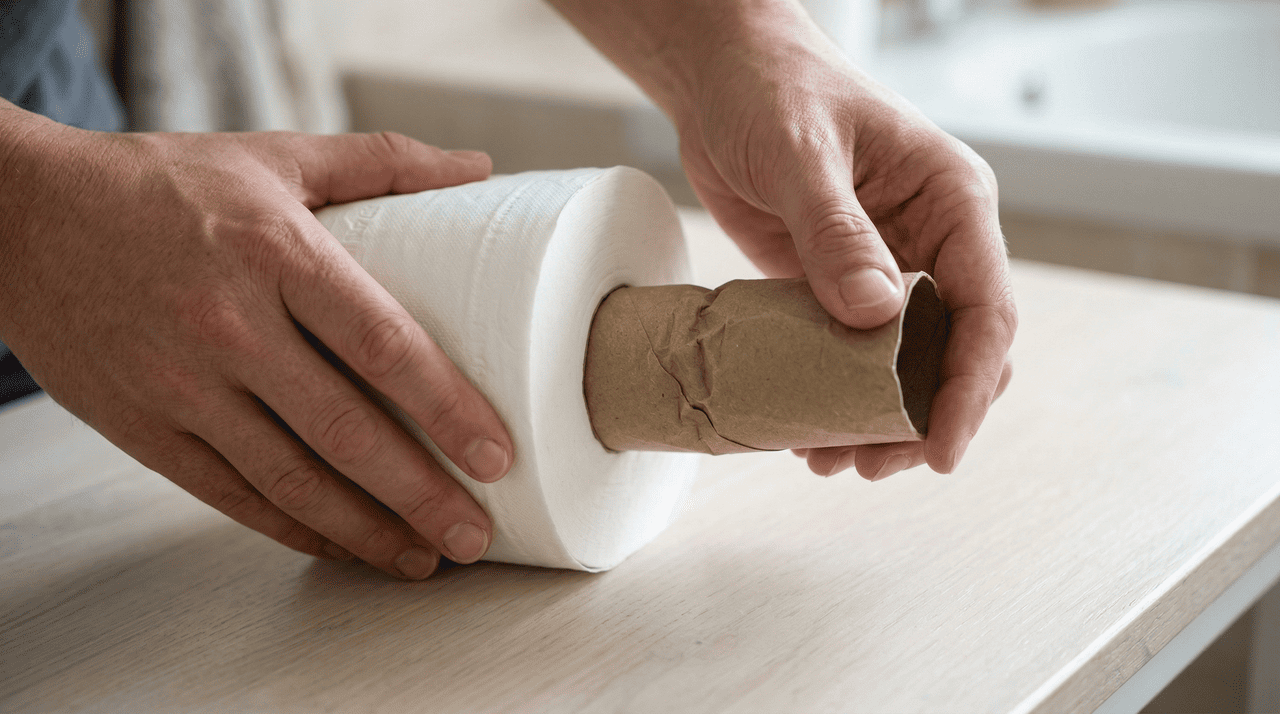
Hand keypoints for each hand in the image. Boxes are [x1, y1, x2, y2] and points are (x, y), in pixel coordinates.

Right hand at [0, 107, 512, 578]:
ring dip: (366, 532)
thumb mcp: (273, 155)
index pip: (380, 342)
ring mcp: (180, 386)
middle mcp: (228, 325)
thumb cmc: (158, 183)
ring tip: (425, 561)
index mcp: (272, 251)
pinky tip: (345, 547)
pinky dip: (295, 530)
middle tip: (477, 535)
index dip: (446, 406)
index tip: (496, 453)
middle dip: (420, 494)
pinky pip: (231, 496)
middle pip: (344, 430)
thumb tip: (478, 168)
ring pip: (290, 480)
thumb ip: (381, 162)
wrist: (16, 217)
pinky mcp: (143, 429)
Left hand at [676, 19, 1015, 478]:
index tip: (941, 448)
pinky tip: (808, 428)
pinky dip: (837, 394)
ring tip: (831, 462)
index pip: (985, 309)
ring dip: (877, 418)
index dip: (968, 388)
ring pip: (906, 363)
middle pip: (955, 350)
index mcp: (952, 201)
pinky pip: (852, 352)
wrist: (721, 77)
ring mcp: (886, 265)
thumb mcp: (800, 154)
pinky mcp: (838, 281)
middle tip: (870, 467)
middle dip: (922, 417)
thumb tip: (875, 318)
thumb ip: (836, 233)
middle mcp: (931, 240)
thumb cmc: (773, 89)